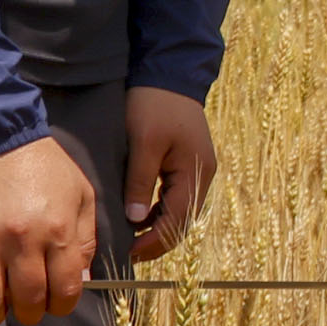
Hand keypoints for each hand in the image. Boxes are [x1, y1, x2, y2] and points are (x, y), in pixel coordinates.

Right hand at [0, 134, 101, 325]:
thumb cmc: (42, 166)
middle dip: (31, 312)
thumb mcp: (80, 194)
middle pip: (28, 302)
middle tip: (28, 305)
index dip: (62, 305)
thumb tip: (79, 282)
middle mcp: (22, 240)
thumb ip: (84, 240)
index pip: (64, 290)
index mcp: (57, 230)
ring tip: (0, 305)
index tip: (56, 302)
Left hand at [124, 88, 216, 262]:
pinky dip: (158, 211)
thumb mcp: (144, 143)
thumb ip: (141, 182)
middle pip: (182, 222)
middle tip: (125, 253)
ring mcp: (197, 170)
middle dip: (155, 240)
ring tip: (128, 239)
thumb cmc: (155, 104)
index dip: (152, 242)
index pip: (177, 221)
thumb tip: (136, 219)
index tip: (127, 254)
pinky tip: (137, 215)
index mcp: (195, 173)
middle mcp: (201, 176)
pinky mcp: (187, 164)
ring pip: (178, 212)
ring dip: (156, 227)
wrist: (169, 72)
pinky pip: (175, 198)